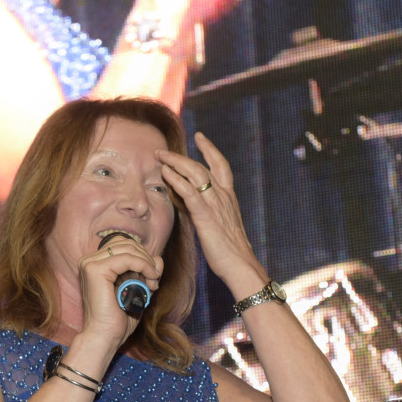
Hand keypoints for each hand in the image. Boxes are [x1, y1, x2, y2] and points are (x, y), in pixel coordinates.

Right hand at [77, 232, 164, 346]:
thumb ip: (146, 273)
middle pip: (127, 243)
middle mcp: (89, 260)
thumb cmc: (117, 319)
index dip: (142, 256)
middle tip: (154, 280)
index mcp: (95, 264)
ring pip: (128, 249)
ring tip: (153, 282)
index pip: (124, 245)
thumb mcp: (137, 291)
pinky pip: (127, 258)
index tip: (153, 277)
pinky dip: (143, 266)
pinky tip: (150, 279)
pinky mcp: (95, 270)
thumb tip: (158, 258)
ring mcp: (90, 264)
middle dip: (146, 259)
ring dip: (147, 263)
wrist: (104, 337)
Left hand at [157, 133, 266, 295]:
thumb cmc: (232, 252)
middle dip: (181, 156)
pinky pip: (190, 192)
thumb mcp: (223, 226)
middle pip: (202, 166)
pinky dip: (176, 180)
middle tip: (163, 150)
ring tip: (159, 157)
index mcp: (229, 197)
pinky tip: (165, 173)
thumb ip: (213, 213)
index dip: (210, 149)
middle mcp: (223, 196)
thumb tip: (199, 209)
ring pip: (195, 173)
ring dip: (175, 162)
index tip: (200, 137)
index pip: (220, 165)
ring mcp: (215, 204)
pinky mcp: (206, 216)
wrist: (241, 265)